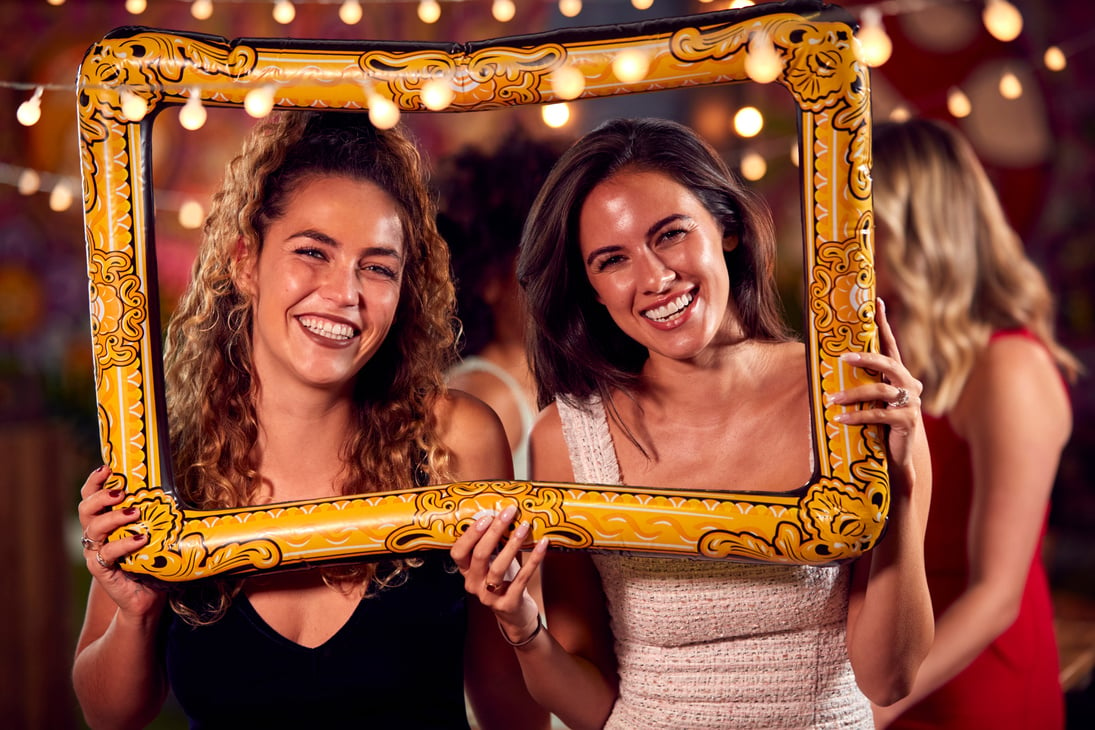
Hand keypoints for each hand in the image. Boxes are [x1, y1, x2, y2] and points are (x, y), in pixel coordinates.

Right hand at [78, 467, 162, 614]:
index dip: (95, 481)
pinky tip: (141, 538)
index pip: (91, 496)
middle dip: (101, 496)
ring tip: (135, 512)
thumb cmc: (150, 557)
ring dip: (113, 517)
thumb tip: (180, 487)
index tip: (108, 467)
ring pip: (94, 529)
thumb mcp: (153, 529)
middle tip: (122, 492)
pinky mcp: (102, 570)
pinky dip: (124, 544)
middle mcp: (95, 535)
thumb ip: (155, 511)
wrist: (147, 596)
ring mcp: (96, 553)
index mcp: (104, 520)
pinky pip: (107, 554)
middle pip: (86, 509)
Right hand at [450, 504, 548, 642]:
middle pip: (480, 555)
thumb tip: (502, 513)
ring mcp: (490, 596)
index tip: (486, 516)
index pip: (458, 552)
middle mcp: (474, 584)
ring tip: (524, 526)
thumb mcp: (494, 562)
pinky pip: (522, 578)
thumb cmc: (504, 581)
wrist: (515, 615)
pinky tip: (542, 544)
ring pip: (498, 568)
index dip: (470, 534)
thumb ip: (493, 544)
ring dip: (512, 544)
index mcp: (467, 572)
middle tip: (508, 513)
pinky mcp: (508, 603)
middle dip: (494, 531)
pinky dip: (533, 559)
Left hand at [827, 298, 923, 468]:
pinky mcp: (908, 421)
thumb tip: (831, 364)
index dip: (884, 323)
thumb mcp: (867, 400)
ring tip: (831, 399)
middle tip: (843, 357)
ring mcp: (911, 402)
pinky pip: (879, 414)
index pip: (890, 345)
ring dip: (853, 394)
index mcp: (899, 375)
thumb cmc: (877, 424)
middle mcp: (909, 384)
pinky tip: (839, 419)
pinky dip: (857, 416)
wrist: (895, 457)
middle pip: (888, 363)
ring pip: (880, 391)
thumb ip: (859, 382)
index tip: (876, 301)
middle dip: (866, 358)